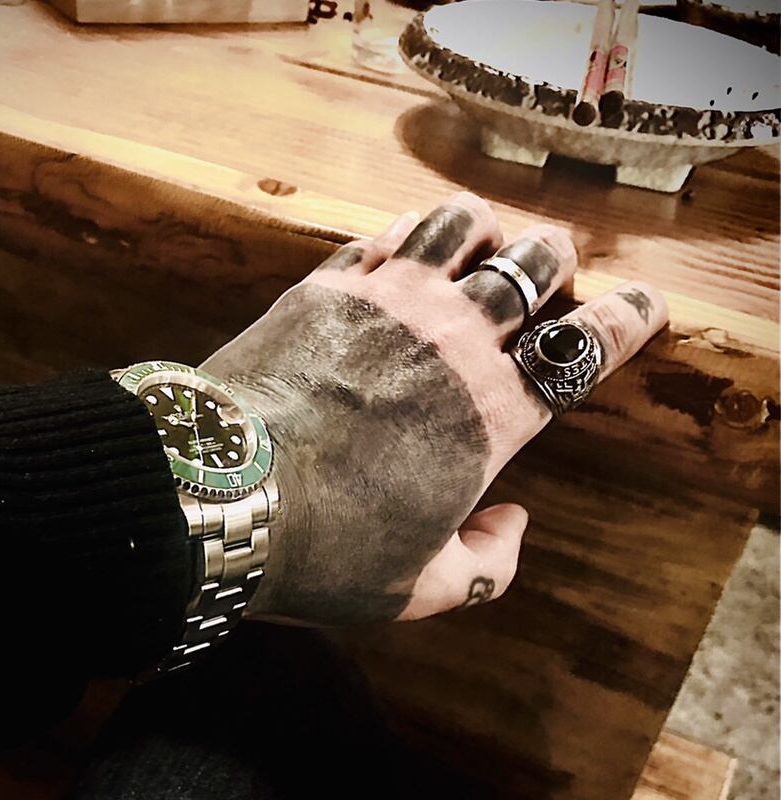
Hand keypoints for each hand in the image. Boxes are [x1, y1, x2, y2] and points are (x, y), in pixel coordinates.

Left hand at [202, 192, 666, 624]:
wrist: (216, 496)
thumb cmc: (326, 550)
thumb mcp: (423, 590)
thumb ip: (490, 563)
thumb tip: (514, 521)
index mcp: (492, 415)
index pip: (583, 350)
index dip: (627, 320)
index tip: (646, 303)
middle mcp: (453, 341)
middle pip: (529, 266)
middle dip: (553, 259)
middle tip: (550, 267)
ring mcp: (389, 301)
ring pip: (459, 226)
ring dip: (484, 228)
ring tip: (482, 240)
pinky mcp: (327, 286)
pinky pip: (383, 235)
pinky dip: (408, 231)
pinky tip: (404, 241)